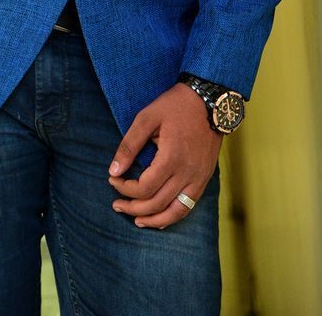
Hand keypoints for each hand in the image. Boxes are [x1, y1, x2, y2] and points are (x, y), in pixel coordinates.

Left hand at [107, 82, 221, 228]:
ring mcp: (198, 178)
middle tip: (116, 204)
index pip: (144, 187)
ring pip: (175, 212)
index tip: (113, 179)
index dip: (125, 188)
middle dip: (133, 208)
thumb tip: (113, 170)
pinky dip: (173, 216)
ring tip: (136, 220)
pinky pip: (188, 206)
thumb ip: (129, 145)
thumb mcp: (147, 117)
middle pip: (157, 204)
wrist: (209, 101)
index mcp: (171, 158)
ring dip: (153, 220)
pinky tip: (160, 219)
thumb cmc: (175, 106)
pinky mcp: (204, 179)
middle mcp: (187, 173)